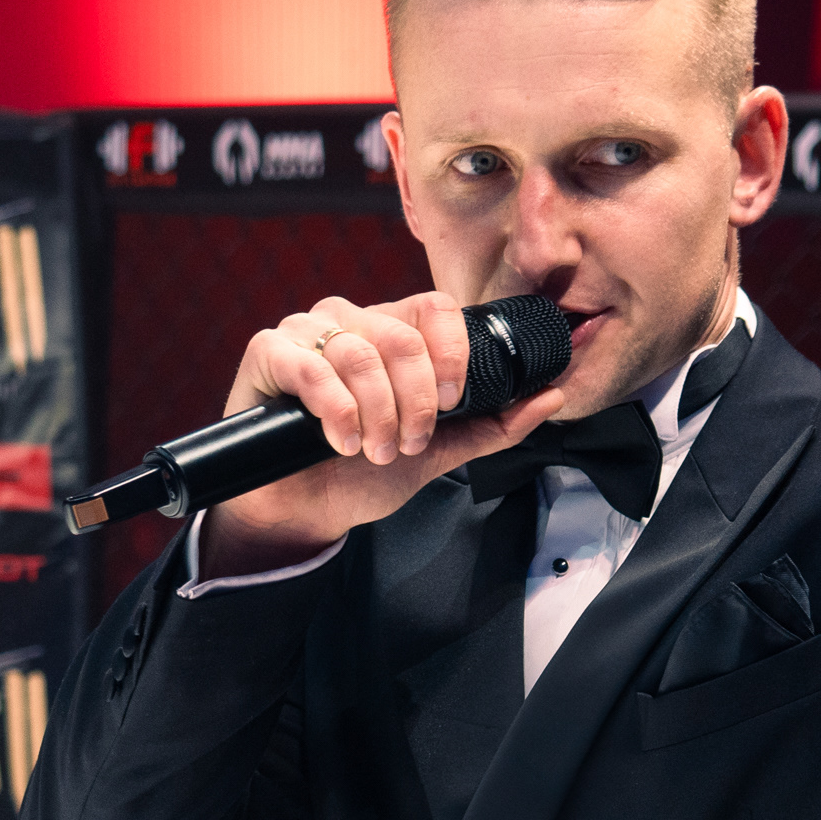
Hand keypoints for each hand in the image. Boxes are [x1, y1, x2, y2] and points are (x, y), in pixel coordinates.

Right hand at [201, 292, 562, 571]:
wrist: (307, 511)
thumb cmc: (364, 474)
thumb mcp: (440, 451)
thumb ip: (494, 425)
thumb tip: (551, 396)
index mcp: (395, 333)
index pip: (436, 308)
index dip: (450, 354)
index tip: (450, 404)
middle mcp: (353, 322)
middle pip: (402, 337)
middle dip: (414, 404)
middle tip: (406, 444)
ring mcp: (307, 332)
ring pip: (360, 354)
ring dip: (376, 415)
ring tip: (371, 450)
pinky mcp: (269, 351)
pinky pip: (311, 366)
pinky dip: (335, 411)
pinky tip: (338, 441)